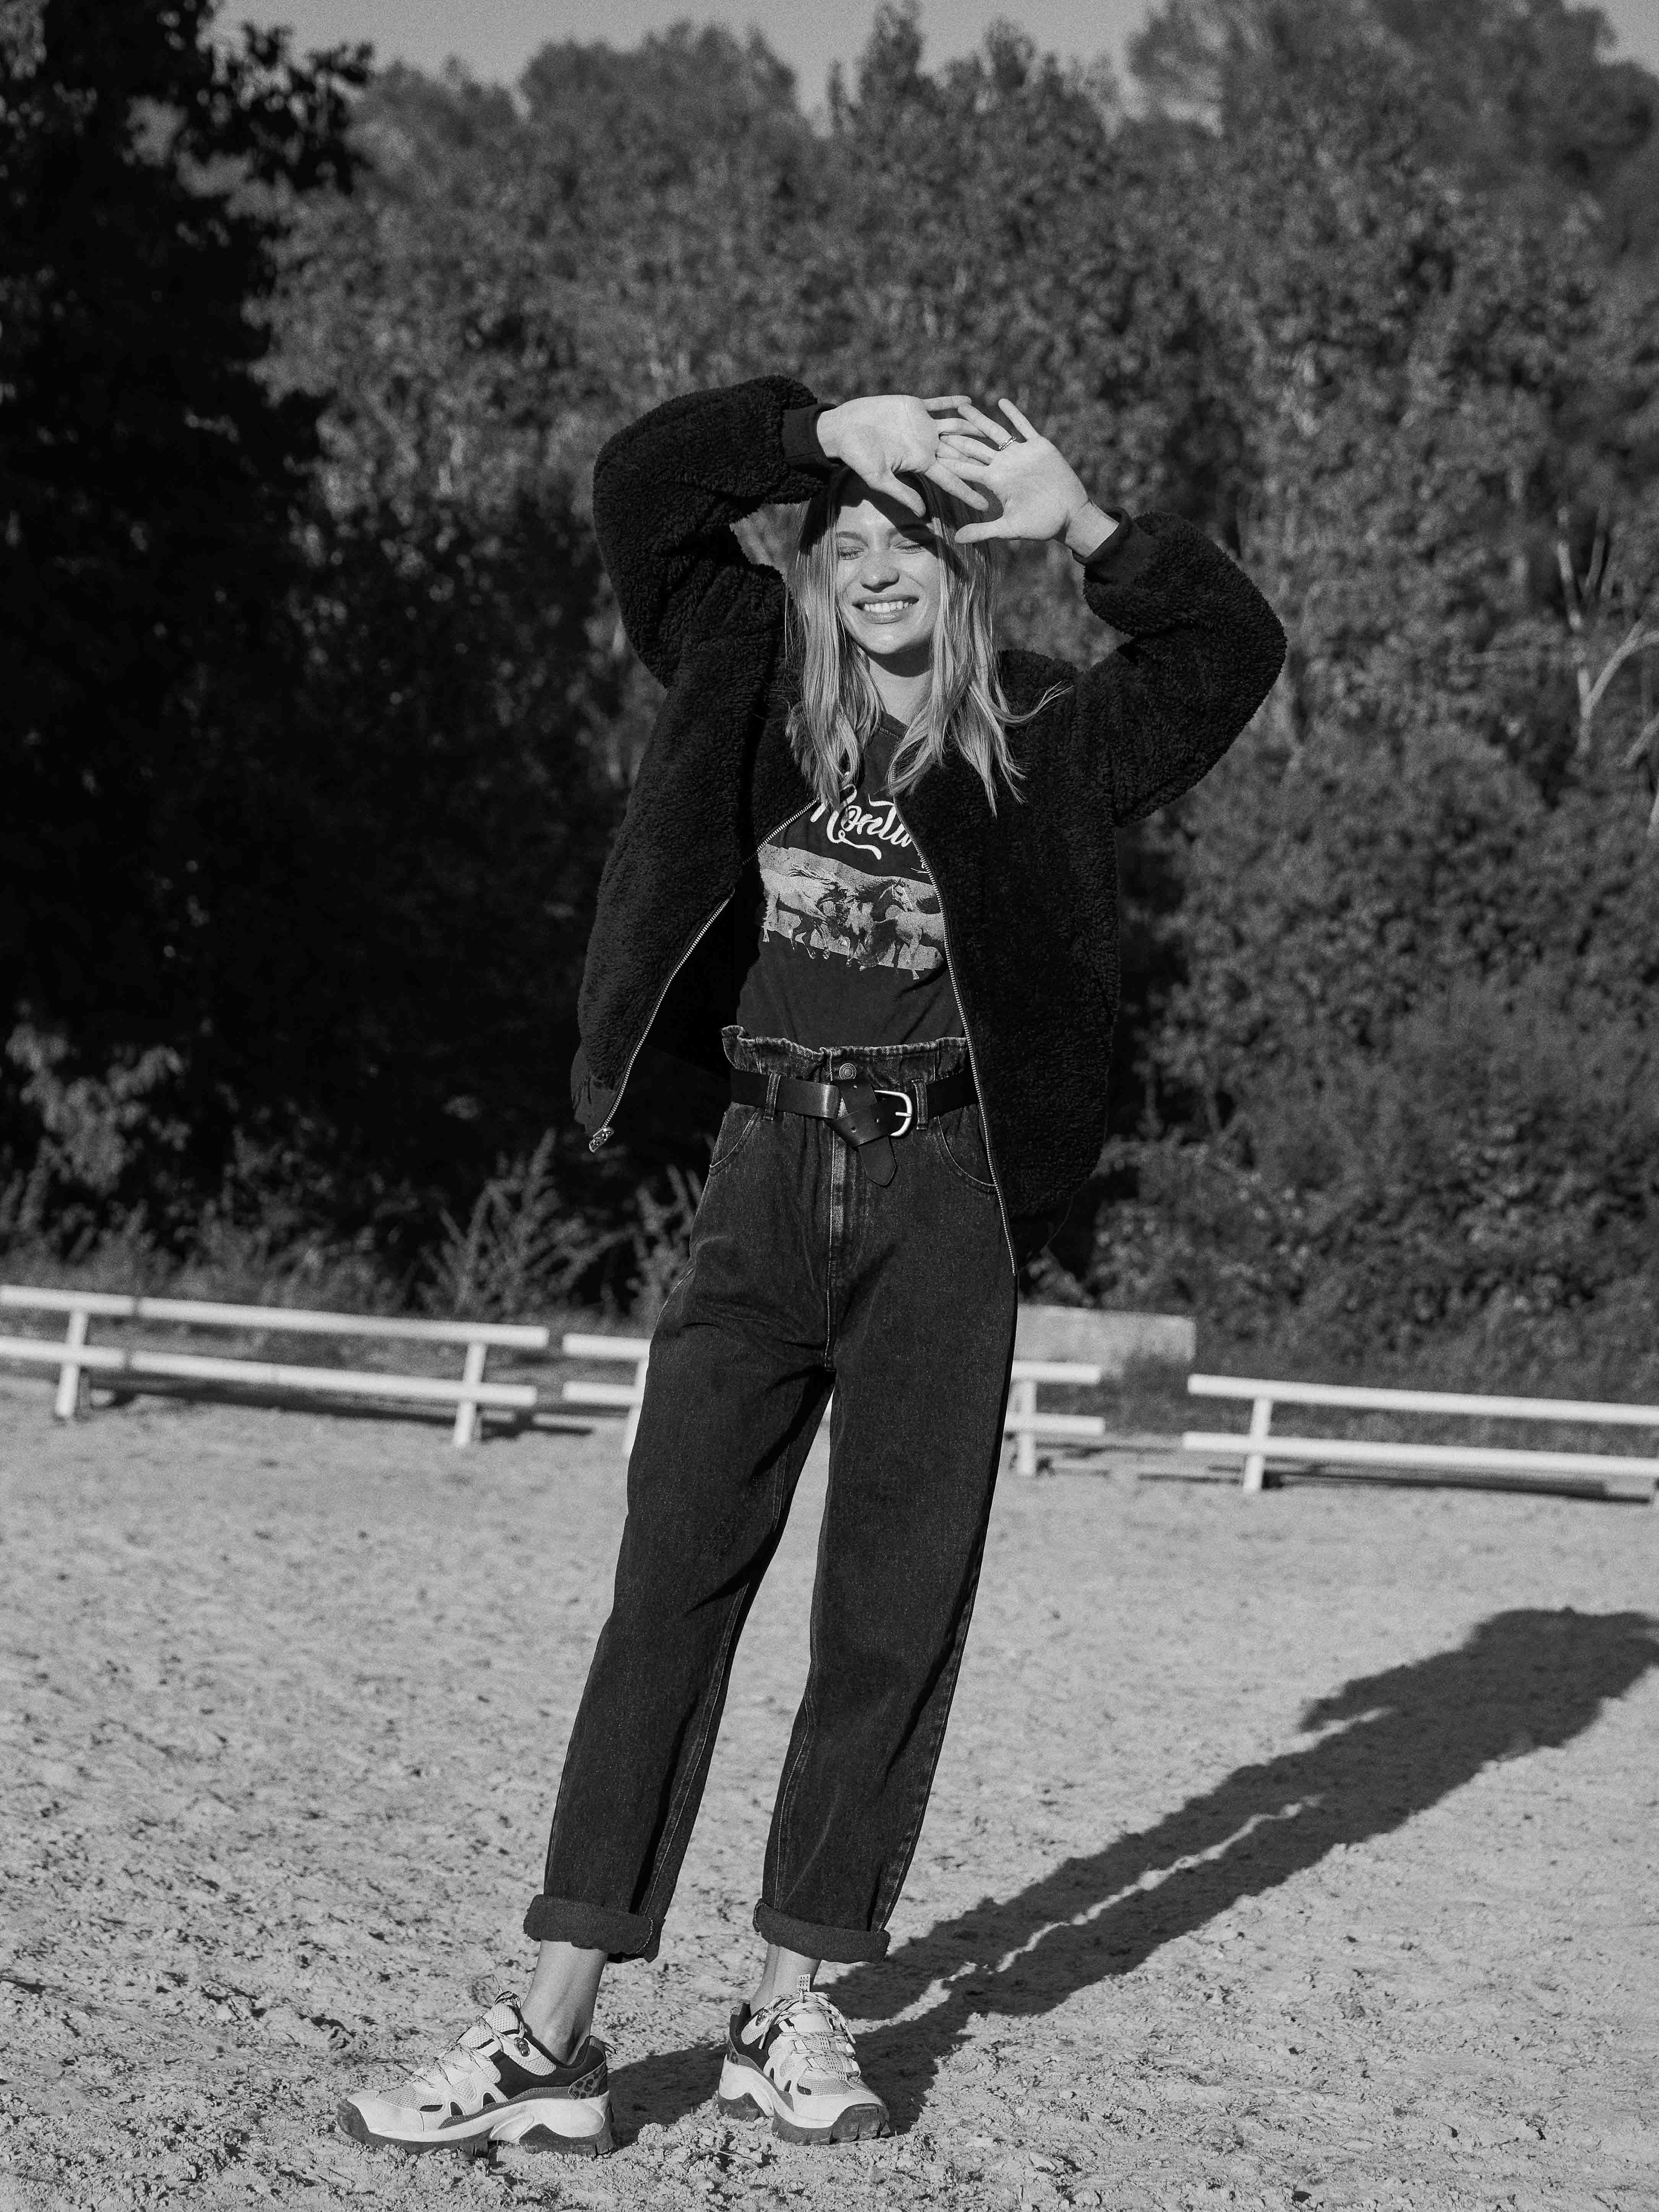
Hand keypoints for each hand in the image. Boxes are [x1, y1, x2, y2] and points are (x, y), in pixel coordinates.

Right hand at [815, 393, 989, 515]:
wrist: (844, 429)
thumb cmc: (858, 456)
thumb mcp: (879, 478)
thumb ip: (902, 492)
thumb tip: (921, 514)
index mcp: (921, 462)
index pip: (950, 479)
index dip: (968, 491)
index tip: (986, 505)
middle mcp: (926, 445)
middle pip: (959, 453)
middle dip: (979, 460)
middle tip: (1005, 467)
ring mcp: (923, 426)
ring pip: (955, 427)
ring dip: (973, 429)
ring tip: (995, 431)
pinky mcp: (915, 407)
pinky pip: (938, 404)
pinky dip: (952, 402)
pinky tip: (970, 402)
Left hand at [941, 399, 1108, 550]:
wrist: (1069, 515)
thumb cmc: (1041, 525)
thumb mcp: (1009, 529)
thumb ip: (983, 531)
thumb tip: (956, 539)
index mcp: (995, 482)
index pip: (967, 469)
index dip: (950, 460)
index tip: (931, 452)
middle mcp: (1005, 465)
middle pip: (976, 447)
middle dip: (958, 437)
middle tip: (938, 425)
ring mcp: (1021, 454)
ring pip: (996, 432)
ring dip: (979, 420)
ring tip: (962, 407)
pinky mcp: (1039, 447)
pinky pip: (1024, 426)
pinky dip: (1014, 414)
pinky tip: (1002, 402)